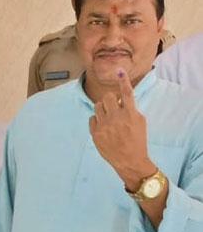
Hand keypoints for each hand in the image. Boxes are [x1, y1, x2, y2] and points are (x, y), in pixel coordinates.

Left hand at [89, 71, 156, 190]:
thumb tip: (119, 99)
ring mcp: (105, 126)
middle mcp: (116, 118)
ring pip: (97, 106)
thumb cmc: (137, 140)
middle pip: (107, 97)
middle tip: (114, 107)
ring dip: (103, 108)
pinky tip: (104, 127)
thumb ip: (130, 109)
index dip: (123, 81)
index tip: (119, 71)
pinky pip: (92, 118)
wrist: (129, 160)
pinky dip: (97, 120)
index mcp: (130, 114)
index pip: (126, 93)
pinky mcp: (95, 133)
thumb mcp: (140, 122)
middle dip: (110, 100)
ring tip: (109, 118)